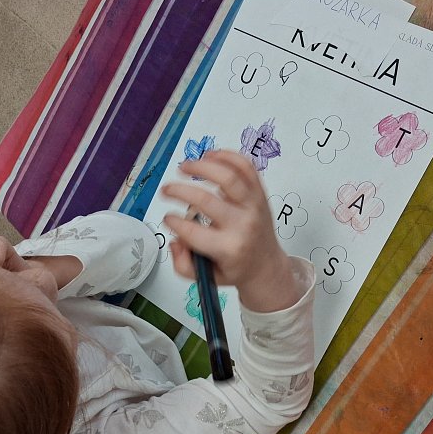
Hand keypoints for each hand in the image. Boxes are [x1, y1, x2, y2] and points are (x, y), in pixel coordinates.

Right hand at [161, 150, 299, 312]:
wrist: (266, 265)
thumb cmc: (234, 267)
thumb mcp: (206, 277)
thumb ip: (184, 264)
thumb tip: (176, 241)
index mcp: (228, 248)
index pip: (193, 231)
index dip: (173, 222)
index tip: (167, 218)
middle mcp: (242, 225)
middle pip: (206, 200)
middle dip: (179, 191)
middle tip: (166, 190)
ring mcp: (253, 206)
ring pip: (229, 176)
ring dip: (203, 166)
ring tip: (184, 166)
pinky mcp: (260, 194)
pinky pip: (247, 167)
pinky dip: (228, 156)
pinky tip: (210, 155)